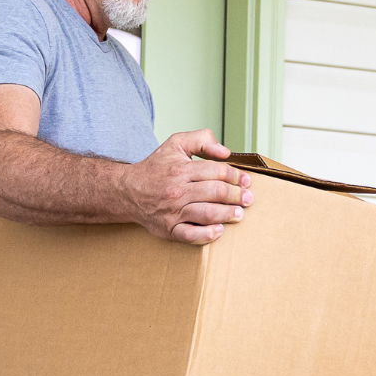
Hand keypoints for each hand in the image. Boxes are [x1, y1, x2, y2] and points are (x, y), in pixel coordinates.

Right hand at [121, 129, 252, 243]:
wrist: (127, 190)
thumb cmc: (155, 168)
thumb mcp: (176, 143)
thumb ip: (201, 139)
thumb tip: (225, 152)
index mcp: (181, 170)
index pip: (217, 171)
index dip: (236, 176)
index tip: (245, 181)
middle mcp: (178, 191)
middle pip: (216, 193)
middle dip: (237, 196)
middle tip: (248, 199)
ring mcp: (173, 212)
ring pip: (208, 214)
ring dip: (228, 214)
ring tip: (239, 214)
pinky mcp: (169, 229)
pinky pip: (191, 236)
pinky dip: (208, 235)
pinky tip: (219, 230)